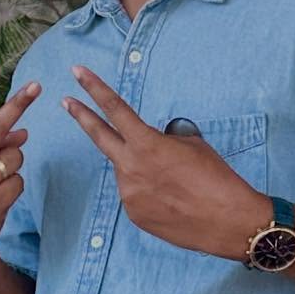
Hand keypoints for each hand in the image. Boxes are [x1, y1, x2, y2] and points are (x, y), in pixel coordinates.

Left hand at [63, 67, 267, 258]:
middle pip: (99, 136)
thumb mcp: (192, 145)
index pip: (115, 108)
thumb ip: (163, 141)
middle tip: (66, 102)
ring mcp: (129, 193)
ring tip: (173, 182)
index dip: (94, 88)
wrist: (227, 221)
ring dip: (141, 169)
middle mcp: (131, 167)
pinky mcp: (134, 214)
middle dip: (81, 116)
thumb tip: (154, 145)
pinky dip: (149, 192)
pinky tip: (172, 200)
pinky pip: (135, 195)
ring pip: (127, 172)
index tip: (78, 72)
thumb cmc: (216, 178)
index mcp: (147, 144)